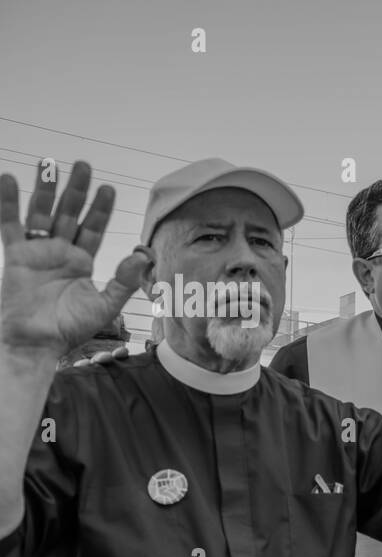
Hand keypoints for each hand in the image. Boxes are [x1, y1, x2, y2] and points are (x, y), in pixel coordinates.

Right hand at [0, 160, 149, 361]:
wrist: (37, 343)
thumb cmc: (70, 329)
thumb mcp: (105, 305)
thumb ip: (124, 281)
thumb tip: (144, 256)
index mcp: (82, 262)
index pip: (94, 228)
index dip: (100, 209)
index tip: (108, 188)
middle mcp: (60, 252)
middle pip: (70, 213)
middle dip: (76, 190)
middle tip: (83, 164)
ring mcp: (37, 252)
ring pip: (42, 213)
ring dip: (45, 188)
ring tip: (49, 162)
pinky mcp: (15, 256)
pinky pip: (10, 225)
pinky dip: (8, 203)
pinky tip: (9, 179)